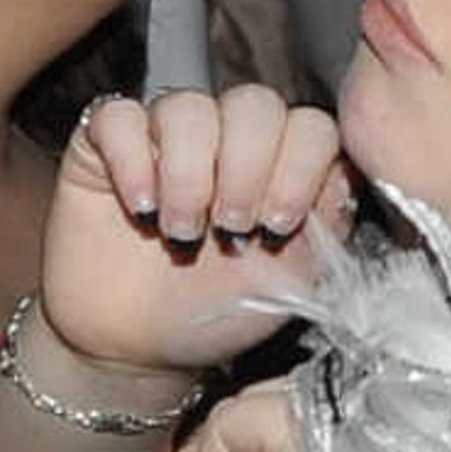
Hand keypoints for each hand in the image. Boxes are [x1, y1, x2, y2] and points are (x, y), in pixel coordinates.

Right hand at [36, 88, 349, 378]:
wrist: (139, 347)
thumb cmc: (216, 313)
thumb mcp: (290, 281)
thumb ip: (325, 226)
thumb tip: (344, 178)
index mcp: (282, 164)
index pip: (311, 125)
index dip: (300, 167)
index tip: (279, 224)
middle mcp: (228, 139)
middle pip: (254, 104)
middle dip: (246, 168)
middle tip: (231, 227)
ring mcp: (166, 134)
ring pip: (188, 106)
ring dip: (189, 173)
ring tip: (182, 230)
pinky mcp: (106, 142)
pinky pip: (120, 116)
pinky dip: (132, 160)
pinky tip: (140, 205)